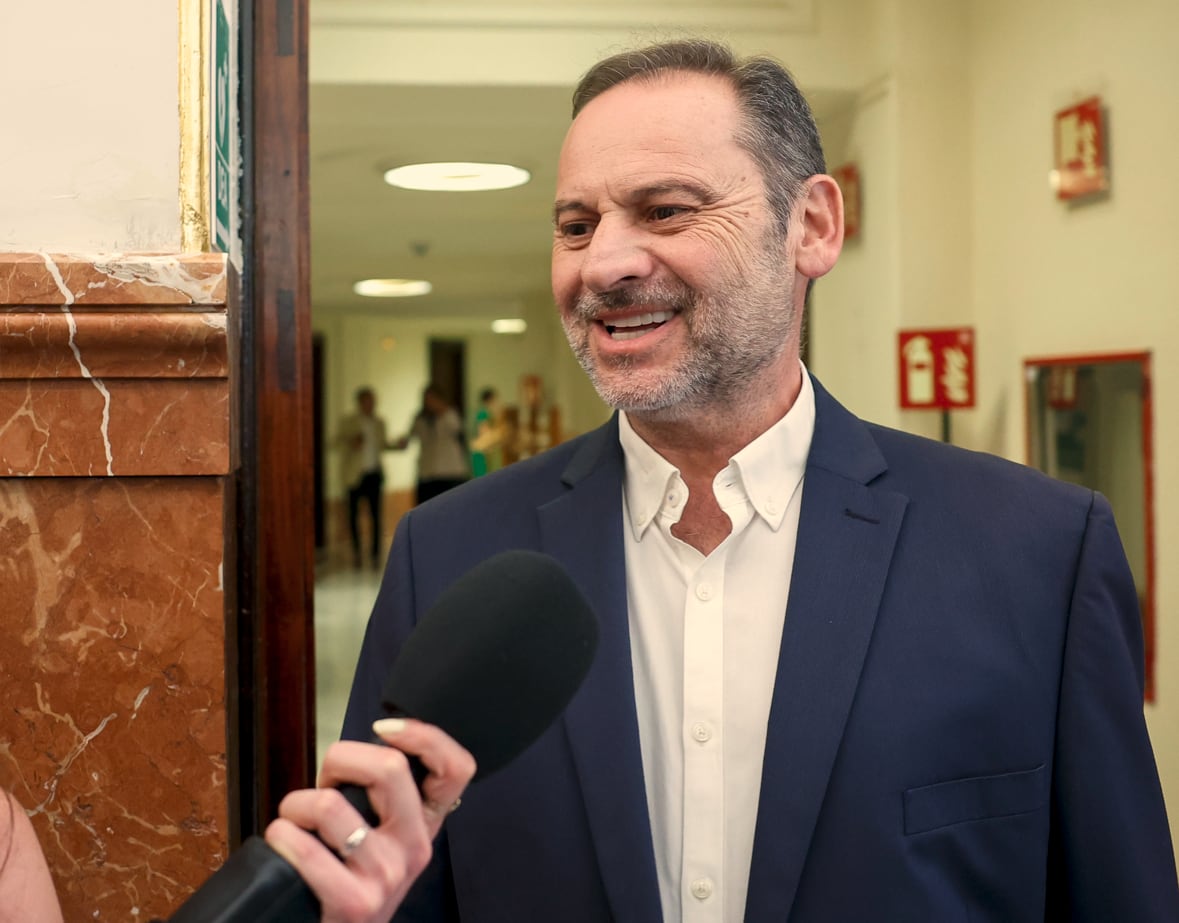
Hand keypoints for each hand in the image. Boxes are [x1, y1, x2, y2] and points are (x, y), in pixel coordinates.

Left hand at [264, 719, 475, 922]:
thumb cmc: (347, 881)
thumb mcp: (382, 838)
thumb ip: (382, 798)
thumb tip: (355, 752)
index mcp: (425, 824)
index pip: (457, 767)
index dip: (424, 735)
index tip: (384, 729)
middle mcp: (415, 847)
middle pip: (391, 767)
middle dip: (341, 758)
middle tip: (325, 780)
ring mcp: (388, 875)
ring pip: (331, 804)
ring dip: (296, 804)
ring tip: (294, 821)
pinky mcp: (355, 902)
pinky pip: (305, 846)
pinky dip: (281, 834)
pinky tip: (281, 842)